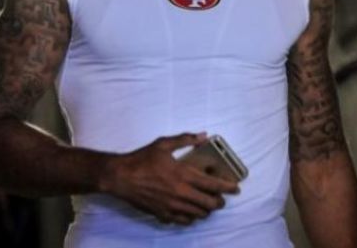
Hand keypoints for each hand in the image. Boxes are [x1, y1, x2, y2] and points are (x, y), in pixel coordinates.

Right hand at [100, 132, 239, 224]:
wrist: (120, 177)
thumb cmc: (142, 159)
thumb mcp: (164, 144)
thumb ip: (186, 139)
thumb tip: (204, 135)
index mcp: (184, 175)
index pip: (213, 185)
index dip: (228, 188)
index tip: (236, 188)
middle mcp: (181, 193)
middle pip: (210, 204)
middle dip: (220, 202)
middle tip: (222, 197)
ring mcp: (172, 207)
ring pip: (199, 214)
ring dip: (207, 210)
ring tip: (208, 203)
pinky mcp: (162, 215)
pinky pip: (184, 221)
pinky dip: (192, 217)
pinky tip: (192, 211)